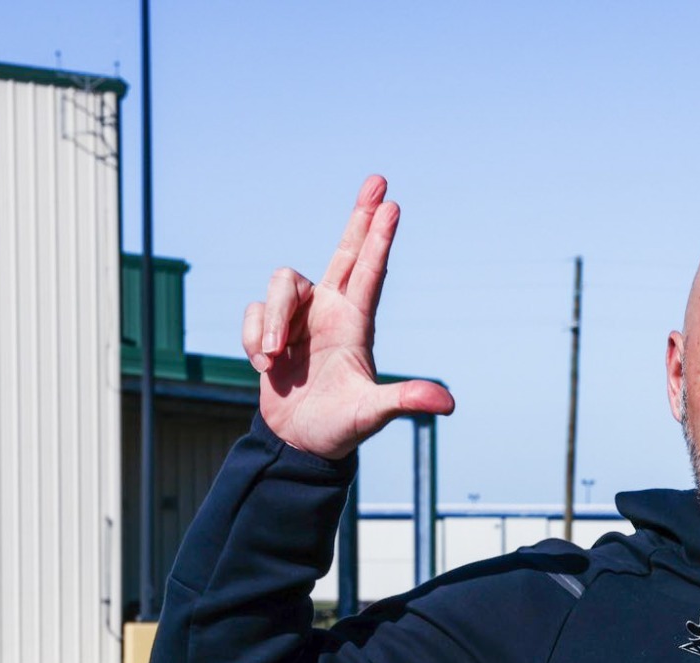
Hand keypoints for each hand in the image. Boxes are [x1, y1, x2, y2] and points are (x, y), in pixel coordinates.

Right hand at [241, 174, 454, 459]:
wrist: (300, 444)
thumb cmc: (340, 428)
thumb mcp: (373, 414)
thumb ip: (405, 402)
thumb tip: (447, 403)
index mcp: (356, 323)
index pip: (371, 271)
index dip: (379, 237)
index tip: (392, 204)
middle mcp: (330, 311)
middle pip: (344, 251)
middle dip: (359, 217)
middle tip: (378, 180)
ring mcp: (298, 318)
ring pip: (281, 282)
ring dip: (269, 321)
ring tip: (272, 361)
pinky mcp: (268, 329)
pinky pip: (252, 312)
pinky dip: (251, 339)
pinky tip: (265, 369)